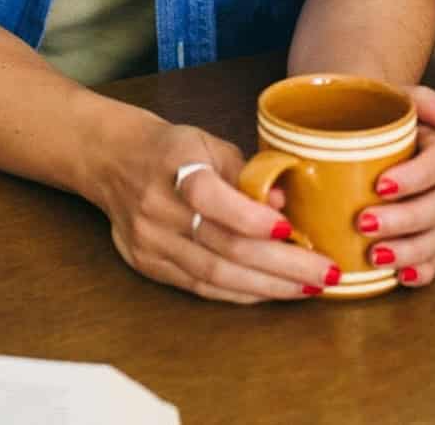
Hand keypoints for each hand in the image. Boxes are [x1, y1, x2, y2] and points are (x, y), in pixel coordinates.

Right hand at [94, 116, 342, 303]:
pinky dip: (240, 292)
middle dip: (280, 264)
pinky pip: (200, 287)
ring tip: (307, 288)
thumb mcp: (206, 142)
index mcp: (172, 165)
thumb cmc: (169, 148)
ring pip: (214, 274)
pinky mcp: (148, 265)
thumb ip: (245, 172)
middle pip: (222, 246)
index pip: (210, 196)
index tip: (290, 229)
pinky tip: (270, 291)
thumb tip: (284, 200)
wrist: (111, 160)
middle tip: (323, 272)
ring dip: (267, 286)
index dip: (251, 217)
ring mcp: (150, 241)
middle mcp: (157, 207)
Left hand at [353, 85, 434, 287]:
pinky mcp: (420, 238)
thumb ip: (425, 100)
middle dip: (405, 219)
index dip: (416, 177)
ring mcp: (432, 214)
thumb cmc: (370, 111)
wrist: (350, 125)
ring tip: (374, 255)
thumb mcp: (390, 94)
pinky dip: (421, 272)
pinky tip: (400, 277)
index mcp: (434, 147)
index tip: (380, 184)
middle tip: (365, 222)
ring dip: (410, 250)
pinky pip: (432, 261)